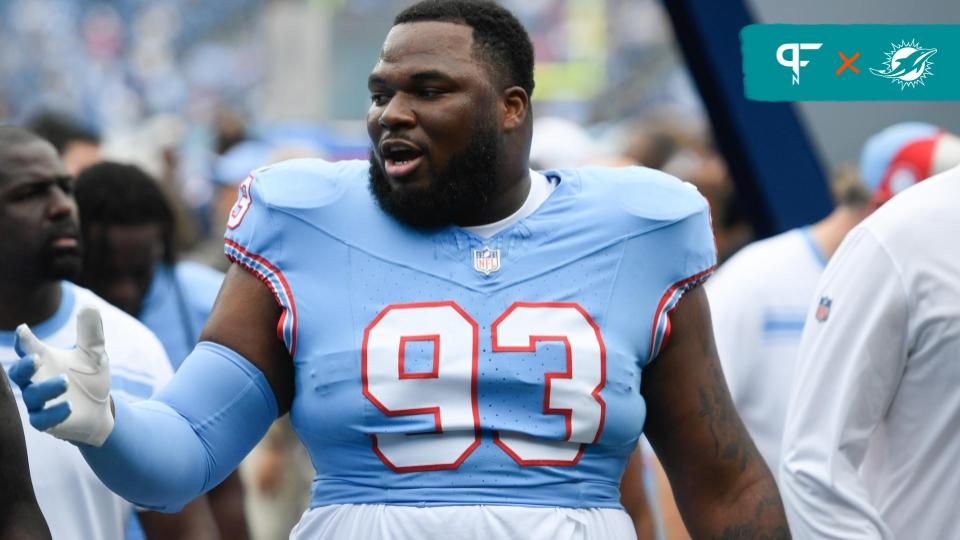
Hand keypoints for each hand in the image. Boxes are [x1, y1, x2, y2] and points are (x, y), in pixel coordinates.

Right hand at [8, 307, 114, 446]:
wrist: (101, 410)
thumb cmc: (91, 378)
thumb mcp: (95, 354)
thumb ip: (91, 332)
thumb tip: (90, 306)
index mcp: (45, 360)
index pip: (28, 348)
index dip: (24, 339)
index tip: (23, 330)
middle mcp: (37, 381)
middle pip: (18, 373)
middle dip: (24, 365)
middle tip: (36, 358)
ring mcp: (39, 402)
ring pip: (32, 396)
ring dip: (47, 388)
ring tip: (65, 381)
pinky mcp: (47, 422)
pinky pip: (42, 419)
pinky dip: (54, 412)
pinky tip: (69, 405)